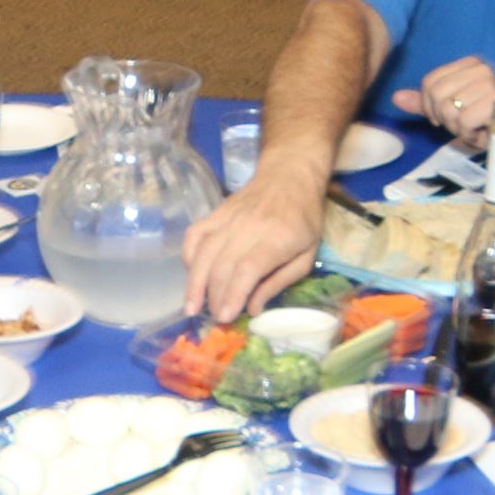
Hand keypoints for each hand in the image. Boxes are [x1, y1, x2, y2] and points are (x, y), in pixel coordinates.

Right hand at [180, 184, 320, 322]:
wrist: (289, 175)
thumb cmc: (303, 219)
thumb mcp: (305, 256)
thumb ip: (278, 283)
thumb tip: (252, 309)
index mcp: (278, 237)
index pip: (247, 268)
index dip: (232, 294)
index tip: (224, 316)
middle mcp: (249, 226)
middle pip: (222, 265)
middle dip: (214, 297)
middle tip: (214, 319)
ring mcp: (228, 217)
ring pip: (204, 253)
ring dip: (195, 283)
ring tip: (192, 307)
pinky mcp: (215, 212)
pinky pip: (194, 235)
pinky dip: (188, 257)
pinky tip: (191, 275)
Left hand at [390, 55, 494, 150]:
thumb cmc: (488, 120)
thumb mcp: (454, 110)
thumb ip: (426, 103)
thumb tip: (396, 98)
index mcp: (469, 64)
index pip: (429, 83)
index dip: (431, 107)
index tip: (447, 118)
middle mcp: (480, 68)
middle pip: (437, 96)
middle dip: (446, 119)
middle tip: (465, 124)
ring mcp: (490, 82)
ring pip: (449, 109)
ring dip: (460, 128)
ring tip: (477, 127)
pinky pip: (465, 120)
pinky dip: (470, 133)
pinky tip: (483, 132)